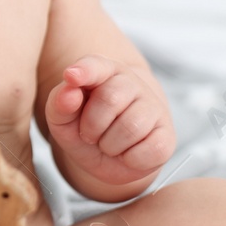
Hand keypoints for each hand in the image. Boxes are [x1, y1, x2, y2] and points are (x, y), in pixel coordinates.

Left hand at [45, 54, 173, 187]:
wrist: (108, 157)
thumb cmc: (84, 129)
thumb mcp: (63, 120)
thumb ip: (59, 103)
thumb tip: (69, 91)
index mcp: (103, 71)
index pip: (96, 65)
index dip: (85, 71)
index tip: (72, 76)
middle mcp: (132, 83)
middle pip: (110, 99)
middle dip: (92, 126)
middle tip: (90, 133)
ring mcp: (154, 107)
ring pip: (130, 127)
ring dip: (109, 145)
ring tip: (108, 143)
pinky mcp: (167, 136)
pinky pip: (149, 150)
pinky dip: (130, 160)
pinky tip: (127, 153)